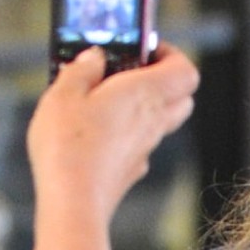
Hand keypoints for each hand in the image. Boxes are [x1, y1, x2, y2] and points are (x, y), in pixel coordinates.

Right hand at [27, 44, 198, 226]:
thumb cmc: (69, 146)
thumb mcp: (64, 92)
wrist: (72, 202)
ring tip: (107, 97)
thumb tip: (94, 58)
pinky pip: (141, 144)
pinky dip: (129, 132)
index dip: (171, 55)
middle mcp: (152, 122)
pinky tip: (99, 130)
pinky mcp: (132, 170)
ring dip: (146, 106)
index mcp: (144, 94)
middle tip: (131, 70)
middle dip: (164, 79)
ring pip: (163, 121)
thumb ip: (82, 70)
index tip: (145, 48)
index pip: (185, 71)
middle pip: (182, 97)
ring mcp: (145, 149)